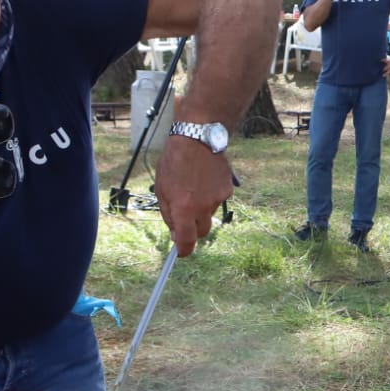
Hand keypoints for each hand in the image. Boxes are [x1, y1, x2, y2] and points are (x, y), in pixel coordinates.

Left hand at [154, 131, 234, 253]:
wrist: (198, 138)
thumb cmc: (174, 161)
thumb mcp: (161, 189)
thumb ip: (168, 213)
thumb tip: (175, 232)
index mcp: (183, 209)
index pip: (187, 241)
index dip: (184, 250)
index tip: (180, 252)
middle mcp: (202, 207)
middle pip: (202, 232)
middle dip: (193, 229)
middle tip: (184, 216)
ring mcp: (218, 199)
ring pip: (209, 214)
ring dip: (201, 209)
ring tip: (193, 187)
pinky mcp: (227, 190)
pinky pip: (218, 200)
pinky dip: (210, 195)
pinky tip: (203, 180)